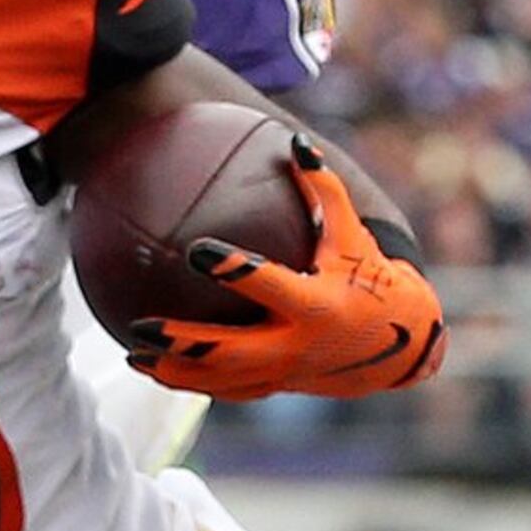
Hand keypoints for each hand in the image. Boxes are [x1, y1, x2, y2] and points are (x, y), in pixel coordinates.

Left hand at [125, 135, 445, 400]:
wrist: (400, 348)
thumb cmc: (370, 278)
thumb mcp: (353, 235)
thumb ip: (324, 189)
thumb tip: (294, 140)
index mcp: (317, 305)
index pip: (269, 287)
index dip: (234, 270)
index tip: (196, 248)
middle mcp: (298, 346)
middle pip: (229, 350)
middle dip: (182, 343)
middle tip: (140, 324)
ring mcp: (285, 373)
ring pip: (220, 380)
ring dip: (173, 371)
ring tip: (130, 352)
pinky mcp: (277, 387)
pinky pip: (226, 391)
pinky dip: (189, 383)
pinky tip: (152, 369)